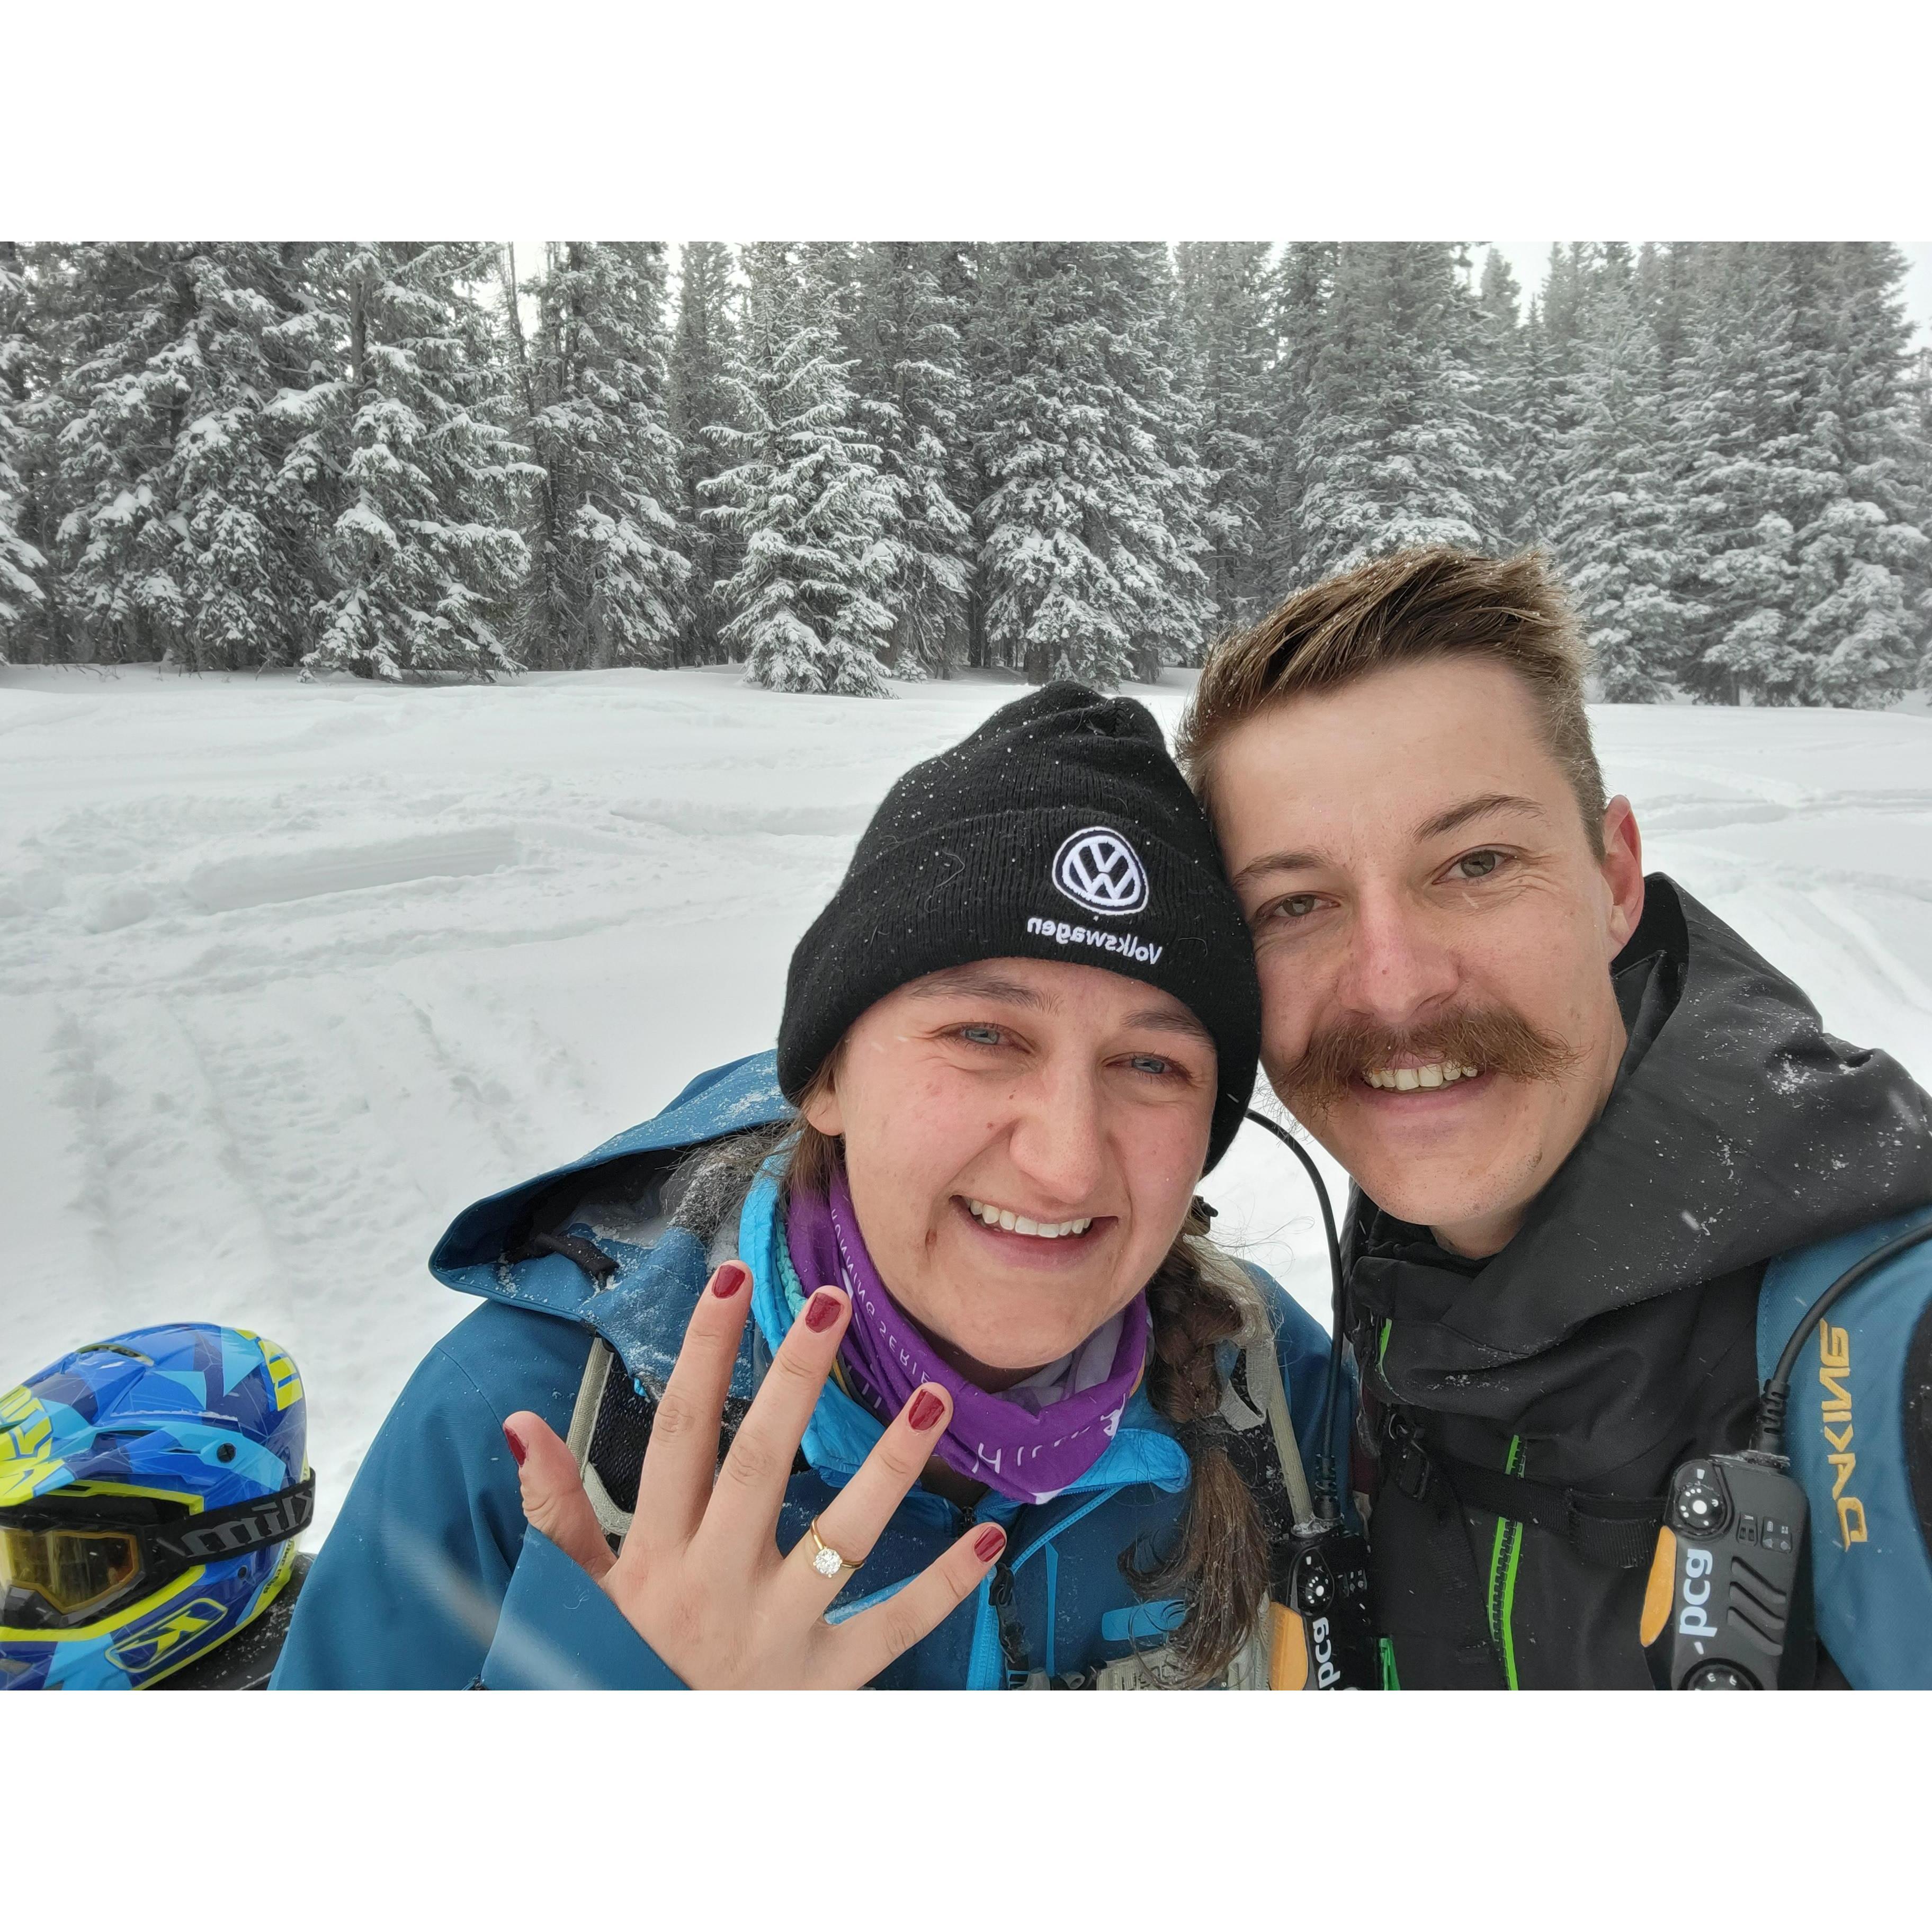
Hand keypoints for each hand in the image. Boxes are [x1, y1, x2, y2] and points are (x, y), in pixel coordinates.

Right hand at [502, 1260, 1005, 1687]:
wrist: (637, 1787)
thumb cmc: (614, 1675)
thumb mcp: (571, 1600)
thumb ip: (557, 1511)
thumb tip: (522, 1426)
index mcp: (658, 1555)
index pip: (681, 1433)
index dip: (702, 1353)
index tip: (729, 1280)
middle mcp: (720, 1584)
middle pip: (761, 1465)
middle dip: (795, 1379)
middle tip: (833, 1301)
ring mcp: (778, 1633)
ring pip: (841, 1537)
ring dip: (890, 1464)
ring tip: (932, 1394)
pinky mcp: (826, 1682)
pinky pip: (894, 1629)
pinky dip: (944, 1587)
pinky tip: (989, 1536)